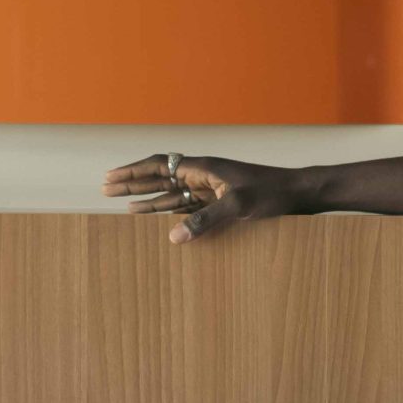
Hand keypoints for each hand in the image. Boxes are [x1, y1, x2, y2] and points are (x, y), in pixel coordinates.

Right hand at [100, 152, 306, 244]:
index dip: (133, 171)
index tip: (111, 177)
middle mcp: (202, 174)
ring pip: (170, 191)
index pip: (159, 165)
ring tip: (122, 204)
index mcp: (202, 167)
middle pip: (159, 176)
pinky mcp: (219, 201)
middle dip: (133, 182)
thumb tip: (173, 237)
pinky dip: (168, 210)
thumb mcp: (237, 206)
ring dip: (147, 197)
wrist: (296, 193)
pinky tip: (155, 216)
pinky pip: (186, 204)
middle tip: (105, 188)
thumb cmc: (270, 193)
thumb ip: (204, 220)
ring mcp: (210, 188)